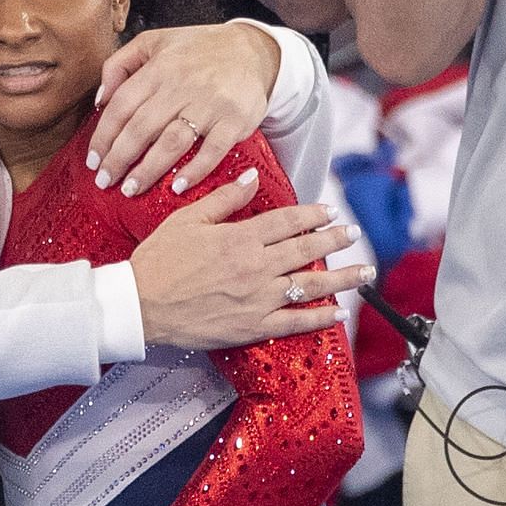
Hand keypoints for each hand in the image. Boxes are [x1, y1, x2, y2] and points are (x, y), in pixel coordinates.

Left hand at [90, 24, 280, 194]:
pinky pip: (212, 151)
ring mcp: (210, 104)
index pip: (121, 106)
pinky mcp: (235, 120)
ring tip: (131, 189)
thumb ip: (119, 64)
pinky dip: (194, 171)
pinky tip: (176, 187)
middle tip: (106, 182)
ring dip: (148, 170)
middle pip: (141, 128)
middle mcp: (182, 86)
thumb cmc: (197, 50)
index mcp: (159, 68)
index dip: (103, 136)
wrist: (252, 51)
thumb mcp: (154, 42)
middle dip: (119, 159)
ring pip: (171, 142)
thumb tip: (99, 100)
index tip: (94, 160)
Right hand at [131, 172, 369, 349]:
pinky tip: (339, 312)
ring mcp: (258, 298)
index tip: (329, 212)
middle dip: (334, 240)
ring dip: (343, 278)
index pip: (288, 221)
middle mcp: (256, 267)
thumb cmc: (158, 262)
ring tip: (365, 272)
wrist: (140, 306)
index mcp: (240, 238)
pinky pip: (296, 322)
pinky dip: (320, 317)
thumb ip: (224, 200)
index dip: (312, 215)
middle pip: (306, 249)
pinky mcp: (253, 326)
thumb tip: (251, 179)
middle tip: (353, 233)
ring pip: (311, 285)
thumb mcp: (187, 219)